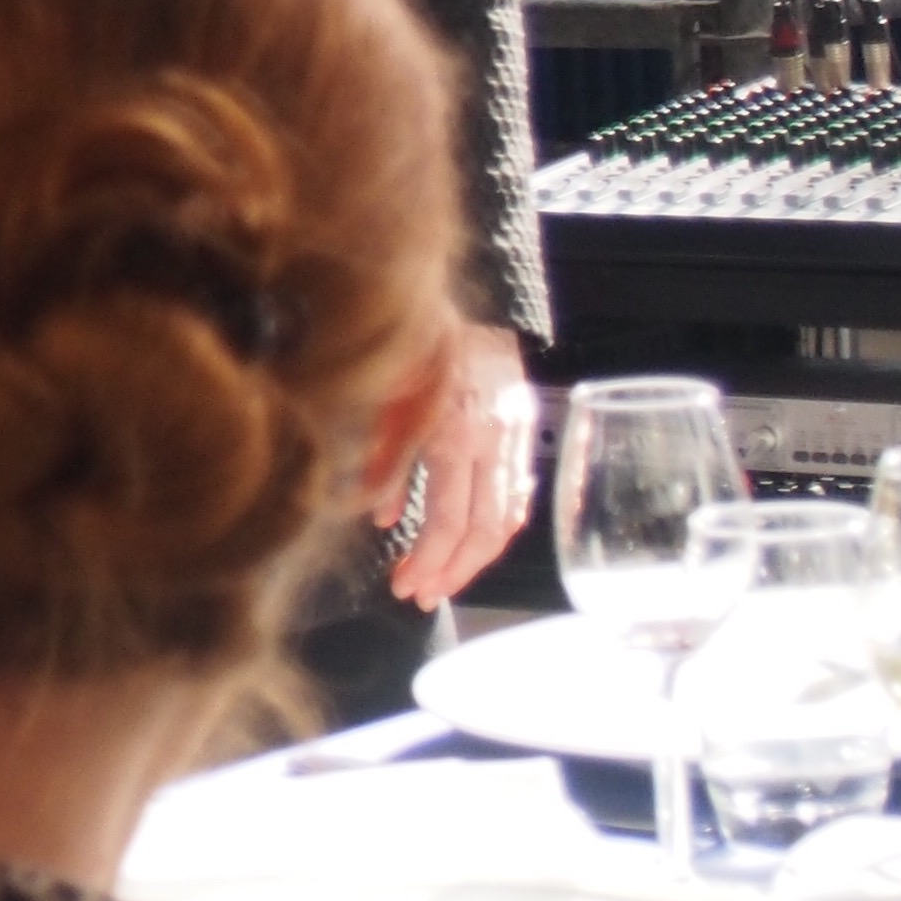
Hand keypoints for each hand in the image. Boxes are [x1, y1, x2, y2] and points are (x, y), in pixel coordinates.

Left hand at [393, 320, 534, 608]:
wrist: (455, 305)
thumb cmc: (412, 348)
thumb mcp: (383, 404)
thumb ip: (382, 464)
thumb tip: (378, 520)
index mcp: (455, 434)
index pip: (449, 520)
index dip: (427, 561)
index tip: (404, 586)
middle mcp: (492, 441)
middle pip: (484, 529)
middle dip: (454, 572)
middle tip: (423, 595)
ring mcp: (513, 437)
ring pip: (508, 516)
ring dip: (476, 557)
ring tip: (444, 580)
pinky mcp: (522, 431)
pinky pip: (517, 492)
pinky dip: (498, 524)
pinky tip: (475, 543)